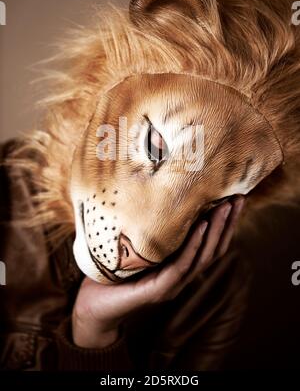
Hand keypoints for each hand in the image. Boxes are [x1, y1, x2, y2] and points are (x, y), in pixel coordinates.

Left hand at [72, 196, 244, 348]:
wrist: (92, 305)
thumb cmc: (113, 274)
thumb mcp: (137, 248)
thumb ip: (152, 231)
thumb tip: (155, 198)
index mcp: (179, 268)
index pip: (210, 245)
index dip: (224, 224)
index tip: (234, 198)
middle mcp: (181, 277)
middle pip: (213, 250)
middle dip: (227, 224)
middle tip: (239, 199)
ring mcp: (172, 285)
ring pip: (203, 257)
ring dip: (216, 231)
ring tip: (225, 208)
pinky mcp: (158, 290)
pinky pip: (181, 266)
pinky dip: (194, 246)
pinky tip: (201, 227)